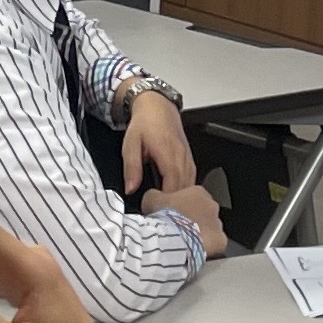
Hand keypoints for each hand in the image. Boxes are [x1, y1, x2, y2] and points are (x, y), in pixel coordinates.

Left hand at [118, 84, 193, 200]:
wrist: (157, 106)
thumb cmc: (144, 123)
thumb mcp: (130, 144)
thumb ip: (131, 167)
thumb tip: (131, 189)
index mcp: (167, 153)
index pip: (173, 184)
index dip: (167, 201)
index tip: (157, 210)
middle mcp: (181, 156)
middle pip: (185, 187)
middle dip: (175, 203)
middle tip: (162, 216)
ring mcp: (188, 157)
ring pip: (191, 184)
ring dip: (182, 198)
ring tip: (170, 210)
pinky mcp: (189, 157)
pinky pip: (192, 177)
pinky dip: (186, 189)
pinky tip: (178, 198)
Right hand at [152, 181, 224, 255]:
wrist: (173, 238)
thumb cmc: (164, 217)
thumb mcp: (152, 198)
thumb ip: (156, 194)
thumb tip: (155, 196)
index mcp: (198, 192)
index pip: (194, 196)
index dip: (183, 206)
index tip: (175, 214)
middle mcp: (212, 206)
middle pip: (204, 212)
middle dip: (194, 219)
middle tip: (180, 229)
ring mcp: (218, 224)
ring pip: (211, 229)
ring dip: (201, 234)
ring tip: (186, 243)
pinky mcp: (221, 241)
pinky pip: (216, 244)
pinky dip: (209, 248)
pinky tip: (196, 252)